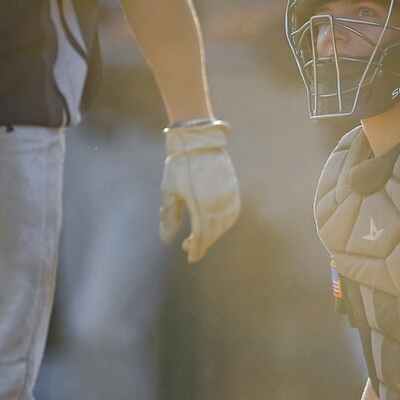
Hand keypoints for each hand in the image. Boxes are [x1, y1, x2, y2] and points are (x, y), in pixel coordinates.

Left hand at [160, 120, 239, 262]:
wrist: (199, 141)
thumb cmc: (180, 165)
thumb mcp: (169, 190)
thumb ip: (169, 217)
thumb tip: (166, 240)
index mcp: (200, 203)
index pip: (201, 235)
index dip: (197, 249)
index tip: (191, 258)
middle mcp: (217, 202)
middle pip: (213, 232)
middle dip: (203, 243)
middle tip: (188, 246)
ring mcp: (228, 196)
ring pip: (224, 225)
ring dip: (214, 234)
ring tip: (200, 237)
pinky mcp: (234, 190)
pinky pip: (232, 214)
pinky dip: (224, 224)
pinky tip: (215, 226)